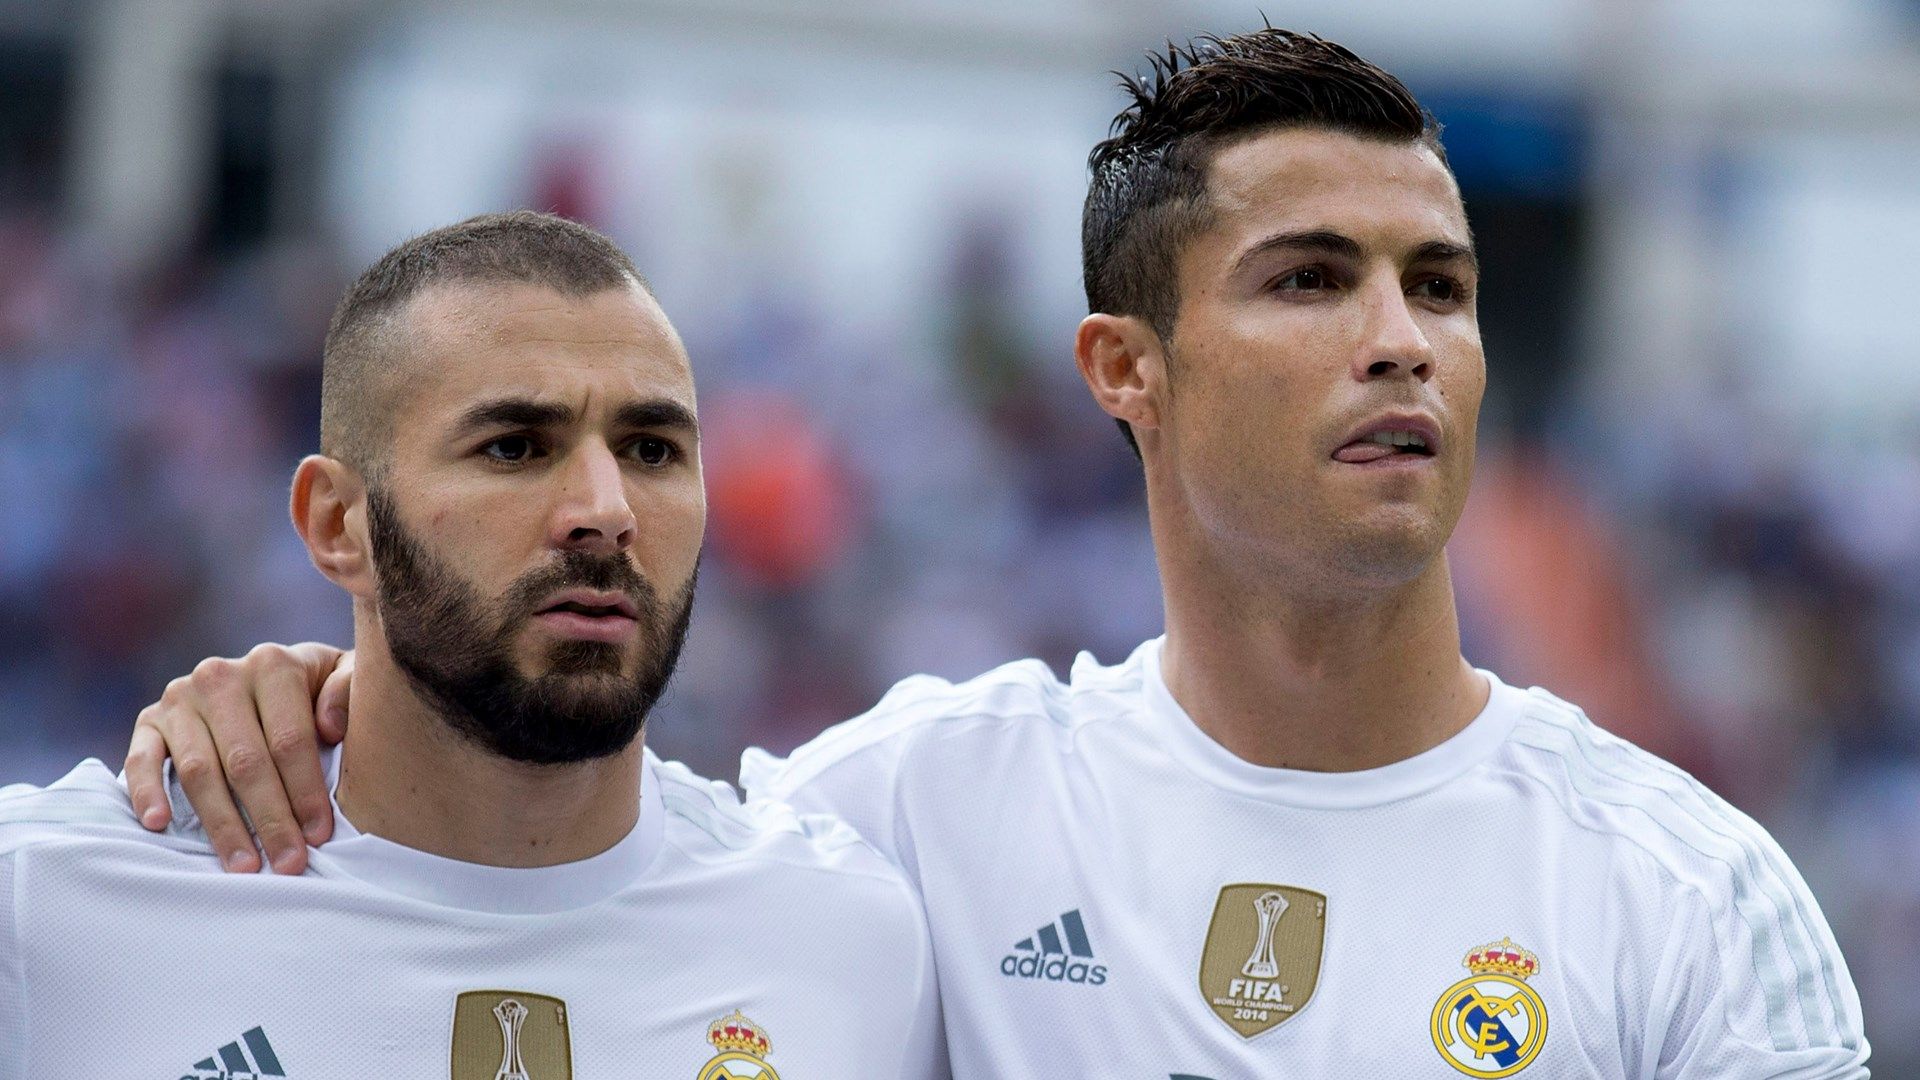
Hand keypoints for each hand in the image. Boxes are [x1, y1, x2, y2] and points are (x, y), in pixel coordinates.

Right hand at [125, 643, 353, 874]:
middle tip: (288, 863)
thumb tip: (330, 726)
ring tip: (243, 865)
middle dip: (270, 819)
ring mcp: (181, 698)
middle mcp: (221, 677)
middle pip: (245, 761)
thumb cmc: (318, 690)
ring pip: (199, 770)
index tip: (319, 835)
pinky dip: (146, 792)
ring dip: (222, 824)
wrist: (269, 676)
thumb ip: (349, 689)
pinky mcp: (149, 719)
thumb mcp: (344, 676)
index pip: (289, 739)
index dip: (305, 791)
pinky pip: (141, 760)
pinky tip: (159, 824)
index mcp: (273, 665)